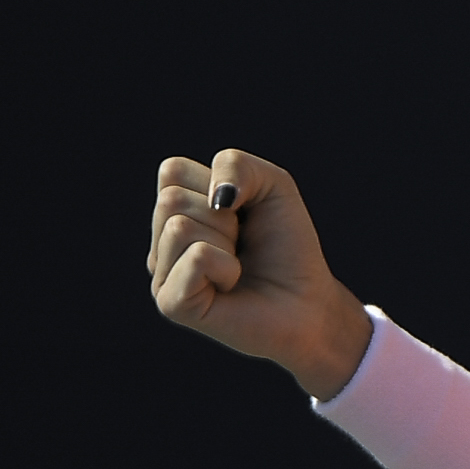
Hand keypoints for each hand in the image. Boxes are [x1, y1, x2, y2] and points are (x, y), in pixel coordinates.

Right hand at [148, 150, 374, 396]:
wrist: (307, 300)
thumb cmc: (287, 244)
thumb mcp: (272, 184)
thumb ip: (235, 165)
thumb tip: (214, 197)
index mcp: (176, 212)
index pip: (172, 171)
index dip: (216, 182)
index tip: (240, 212)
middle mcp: (162, 243)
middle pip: (171, 199)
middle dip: (223, 217)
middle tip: (240, 244)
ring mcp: (162, 274)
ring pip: (179, 227)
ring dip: (225, 241)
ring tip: (236, 264)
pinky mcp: (171, 303)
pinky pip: (196, 257)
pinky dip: (226, 265)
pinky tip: (231, 284)